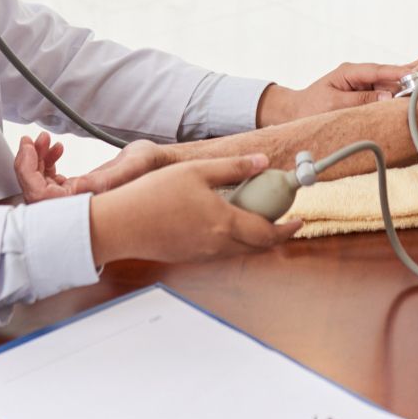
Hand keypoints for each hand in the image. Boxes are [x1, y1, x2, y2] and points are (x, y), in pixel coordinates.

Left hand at [15, 132, 176, 201]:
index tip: (28, 146)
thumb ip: (103, 180)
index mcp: (86, 206)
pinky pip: (51, 181)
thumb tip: (74, 189)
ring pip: (41, 185)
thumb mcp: (128, 168)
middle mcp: (78, 207)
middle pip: (35, 192)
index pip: (39, 198)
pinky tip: (57, 149)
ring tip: (46, 140)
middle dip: (28, 163)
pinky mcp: (79, 189)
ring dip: (37, 160)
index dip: (26, 172)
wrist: (161, 164)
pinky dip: (47, 162)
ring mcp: (77, 199)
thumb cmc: (150, 166)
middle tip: (33, 140)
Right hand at [87, 154, 299, 265]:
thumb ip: (233, 168)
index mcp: (224, 222)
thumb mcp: (196, 170)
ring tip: (254, 216)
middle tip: (281, 218)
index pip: (267, 232)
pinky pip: (221, 252)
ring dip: (254, 238)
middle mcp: (217, 244)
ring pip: (239, 251)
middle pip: (258, 247)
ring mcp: (202, 254)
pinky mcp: (188, 256)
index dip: (287, 228)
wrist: (118, 225)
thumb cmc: (153, 195)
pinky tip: (223, 222)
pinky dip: (234, 241)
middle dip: (275, 235)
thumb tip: (262, 162)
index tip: (299, 220)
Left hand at [257, 54, 417, 123]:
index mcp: (352, 72)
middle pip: (394, 72)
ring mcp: (366, 83)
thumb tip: (388, 99)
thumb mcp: (333, 105)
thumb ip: (361, 101)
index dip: (405, 73)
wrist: (292, 114)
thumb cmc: (309, 110)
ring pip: (396, 81)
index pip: (384, 71)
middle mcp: (362, 75)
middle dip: (417, 72)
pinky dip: (407, 90)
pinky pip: (391, 90)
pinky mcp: (368, 94)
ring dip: (416, 81)